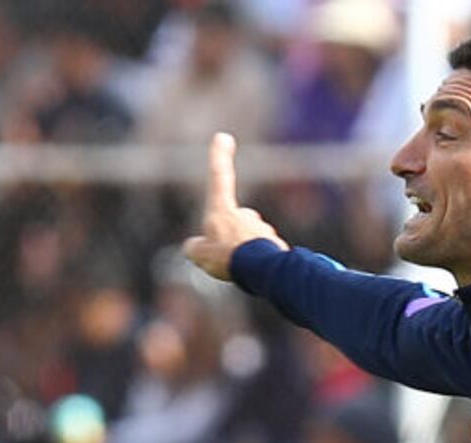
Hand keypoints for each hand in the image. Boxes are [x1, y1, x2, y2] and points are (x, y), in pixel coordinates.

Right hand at [183, 132, 287, 282]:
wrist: (261, 269)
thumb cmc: (228, 257)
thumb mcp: (200, 253)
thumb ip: (195, 248)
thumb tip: (193, 247)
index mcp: (222, 210)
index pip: (218, 177)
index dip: (219, 157)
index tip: (223, 137)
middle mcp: (244, 214)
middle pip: (237, 222)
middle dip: (233, 238)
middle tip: (229, 258)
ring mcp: (262, 229)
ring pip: (253, 240)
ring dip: (248, 255)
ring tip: (245, 270)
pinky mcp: (276, 245)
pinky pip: (265, 255)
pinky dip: (261, 265)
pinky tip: (260, 276)